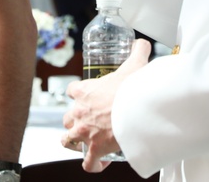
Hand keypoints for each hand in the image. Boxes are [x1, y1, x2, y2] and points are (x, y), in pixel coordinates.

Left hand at [61, 39, 152, 171]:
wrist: (135, 111)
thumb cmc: (131, 89)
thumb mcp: (133, 66)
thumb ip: (136, 52)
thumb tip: (142, 43)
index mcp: (84, 92)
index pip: (71, 90)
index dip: (77, 94)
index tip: (84, 96)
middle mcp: (79, 112)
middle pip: (67, 117)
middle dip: (74, 120)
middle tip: (87, 122)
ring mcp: (84, 132)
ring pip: (67, 139)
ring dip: (74, 142)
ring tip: (84, 143)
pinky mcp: (94, 149)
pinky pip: (88, 163)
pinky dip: (92, 165)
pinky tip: (99, 164)